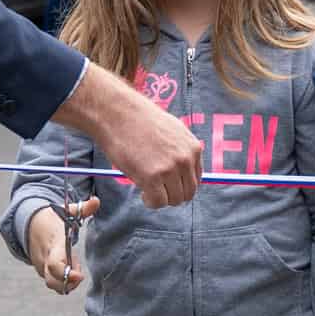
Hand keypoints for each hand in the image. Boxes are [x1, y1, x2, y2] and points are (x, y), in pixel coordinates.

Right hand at [26, 198, 95, 292]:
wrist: (29, 223)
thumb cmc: (52, 218)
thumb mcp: (66, 211)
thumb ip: (83, 208)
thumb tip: (97, 200)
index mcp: (53, 243)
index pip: (55, 264)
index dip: (68, 273)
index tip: (81, 275)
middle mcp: (45, 258)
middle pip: (53, 281)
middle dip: (69, 283)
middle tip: (80, 273)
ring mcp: (42, 266)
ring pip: (53, 284)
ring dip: (67, 282)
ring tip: (74, 264)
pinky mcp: (42, 270)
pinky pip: (53, 281)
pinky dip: (63, 280)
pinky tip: (70, 266)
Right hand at [67, 63, 202, 208]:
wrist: (118, 113)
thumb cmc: (140, 121)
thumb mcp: (172, 131)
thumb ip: (181, 151)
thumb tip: (182, 173)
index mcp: (193, 148)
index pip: (196, 179)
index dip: (181, 185)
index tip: (168, 184)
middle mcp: (185, 160)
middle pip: (188, 193)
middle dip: (172, 194)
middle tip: (157, 190)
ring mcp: (169, 169)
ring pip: (174, 200)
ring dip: (161, 198)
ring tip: (148, 189)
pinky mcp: (151, 178)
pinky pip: (158, 202)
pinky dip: (151, 202)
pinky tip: (143, 193)